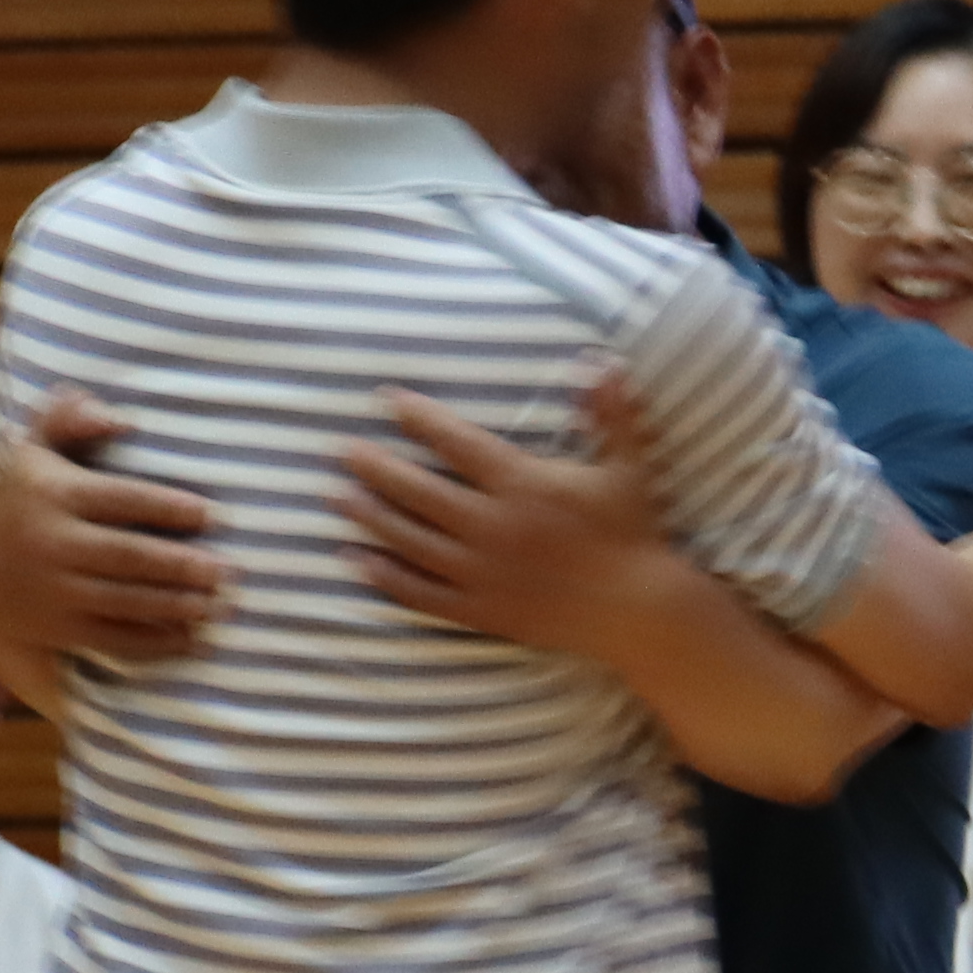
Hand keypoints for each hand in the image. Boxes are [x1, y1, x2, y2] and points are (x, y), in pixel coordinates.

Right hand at [0, 393, 230, 662]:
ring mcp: (55, 592)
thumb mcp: (34, 448)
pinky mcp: (60, 629)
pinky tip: (192, 639)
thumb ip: (69, 418)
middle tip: (228, 571)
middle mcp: (52, 544)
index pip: (119, 499)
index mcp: (54, 494)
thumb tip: (117, 419)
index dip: (166, 508)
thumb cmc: (22, 496)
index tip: (210, 515)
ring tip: (220, 604)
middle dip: (180, 566)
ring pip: (125, 601)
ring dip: (177, 606)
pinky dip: (155, 643)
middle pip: (127, 557)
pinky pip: (113, 639)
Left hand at [340, 378, 674, 658]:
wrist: (637, 612)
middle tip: (342, 450)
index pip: (457, 444)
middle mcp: (493, 528)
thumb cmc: (632, 533)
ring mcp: (482, 573)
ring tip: (335, 496)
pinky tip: (356, 560)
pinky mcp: (481, 610)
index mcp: (523, 485)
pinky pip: (421, 593)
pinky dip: (385, 576)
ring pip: (410, 541)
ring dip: (369, 516)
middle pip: (418, 492)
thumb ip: (609, 413)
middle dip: (376, 468)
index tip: (388, 400)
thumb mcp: (626, 467)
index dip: (419, 419)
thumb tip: (600, 360)